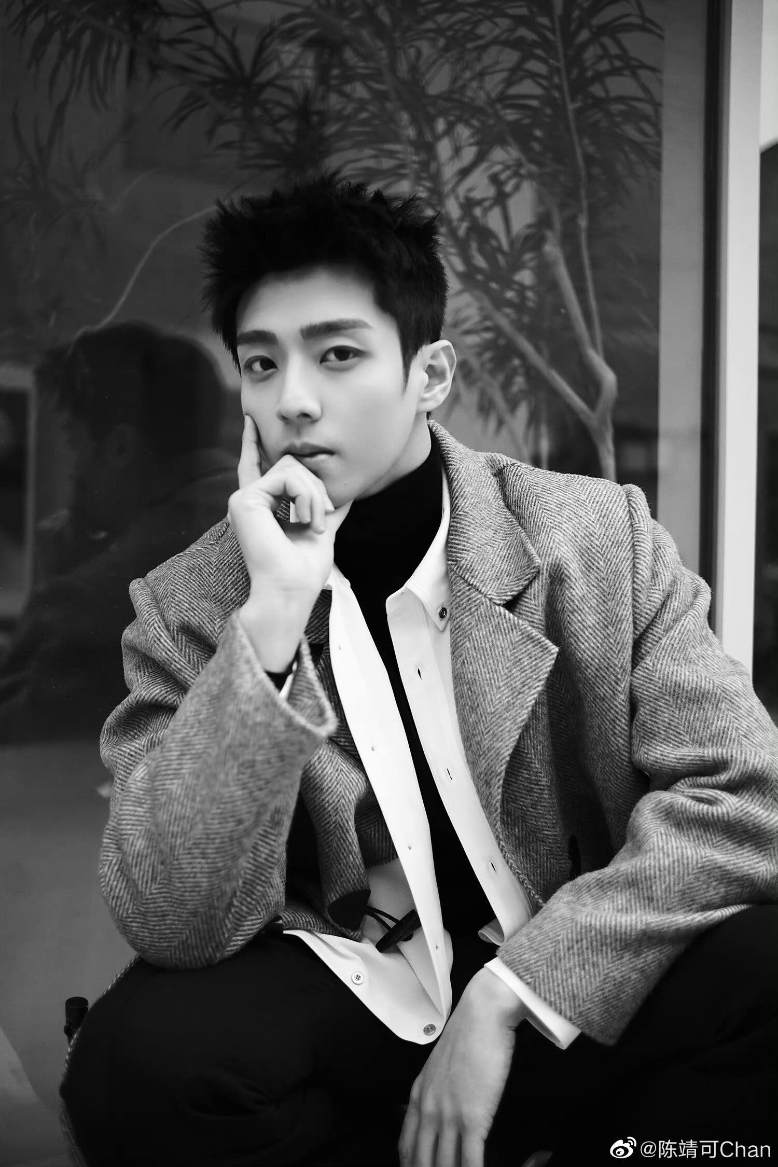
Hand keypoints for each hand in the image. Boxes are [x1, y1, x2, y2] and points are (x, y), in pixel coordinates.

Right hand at [230, 416, 350, 668]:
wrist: (290, 590)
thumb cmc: (303, 570)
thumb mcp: (321, 531)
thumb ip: (329, 511)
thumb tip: (348, 496)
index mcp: (261, 508)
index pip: (256, 468)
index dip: (254, 444)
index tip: (251, 420)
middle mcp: (248, 501)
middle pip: (289, 465)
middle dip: (316, 489)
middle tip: (321, 519)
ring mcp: (244, 499)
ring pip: (290, 467)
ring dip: (314, 495)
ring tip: (313, 524)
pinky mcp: (245, 500)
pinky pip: (286, 477)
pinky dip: (306, 497)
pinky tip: (306, 520)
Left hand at [399, 969, 525, 1166]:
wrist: (483, 1012)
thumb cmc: (469, 1034)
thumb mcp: (442, 1064)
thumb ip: (436, 1089)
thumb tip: (442, 1107)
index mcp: (419, 1095)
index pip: (406, 1145)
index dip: (411, 1166)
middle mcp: (428, 1108)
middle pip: (421, 1161)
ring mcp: (448, 1115)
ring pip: (444, 1165)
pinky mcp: (472, 1117)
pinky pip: (470, 1160)